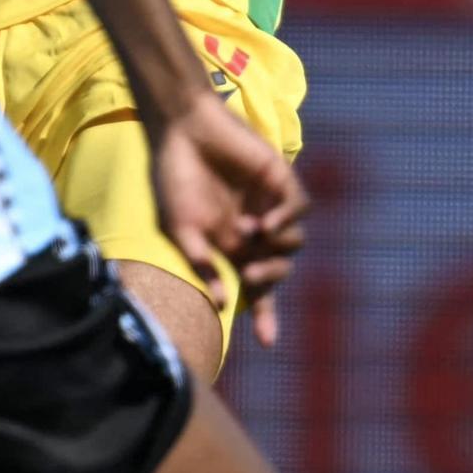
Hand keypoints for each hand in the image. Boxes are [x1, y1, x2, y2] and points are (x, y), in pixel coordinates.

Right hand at [147, 101, 311, 345]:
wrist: (181, 129)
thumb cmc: (173, 178)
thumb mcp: (181, 230)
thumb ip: (201, 264)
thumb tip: (223, 304)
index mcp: (231, 246)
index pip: (255, 287)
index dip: (265, 314)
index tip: (267, 343)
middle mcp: (253, 230)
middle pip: (279, 268)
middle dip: (270, 278)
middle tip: (252, 272)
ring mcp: (269, 204)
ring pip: (295, 242)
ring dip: (278, 247)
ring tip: (249, 233)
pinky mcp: (280, 179)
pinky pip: (299, 208)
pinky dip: (287, 219)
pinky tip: (264, 222)